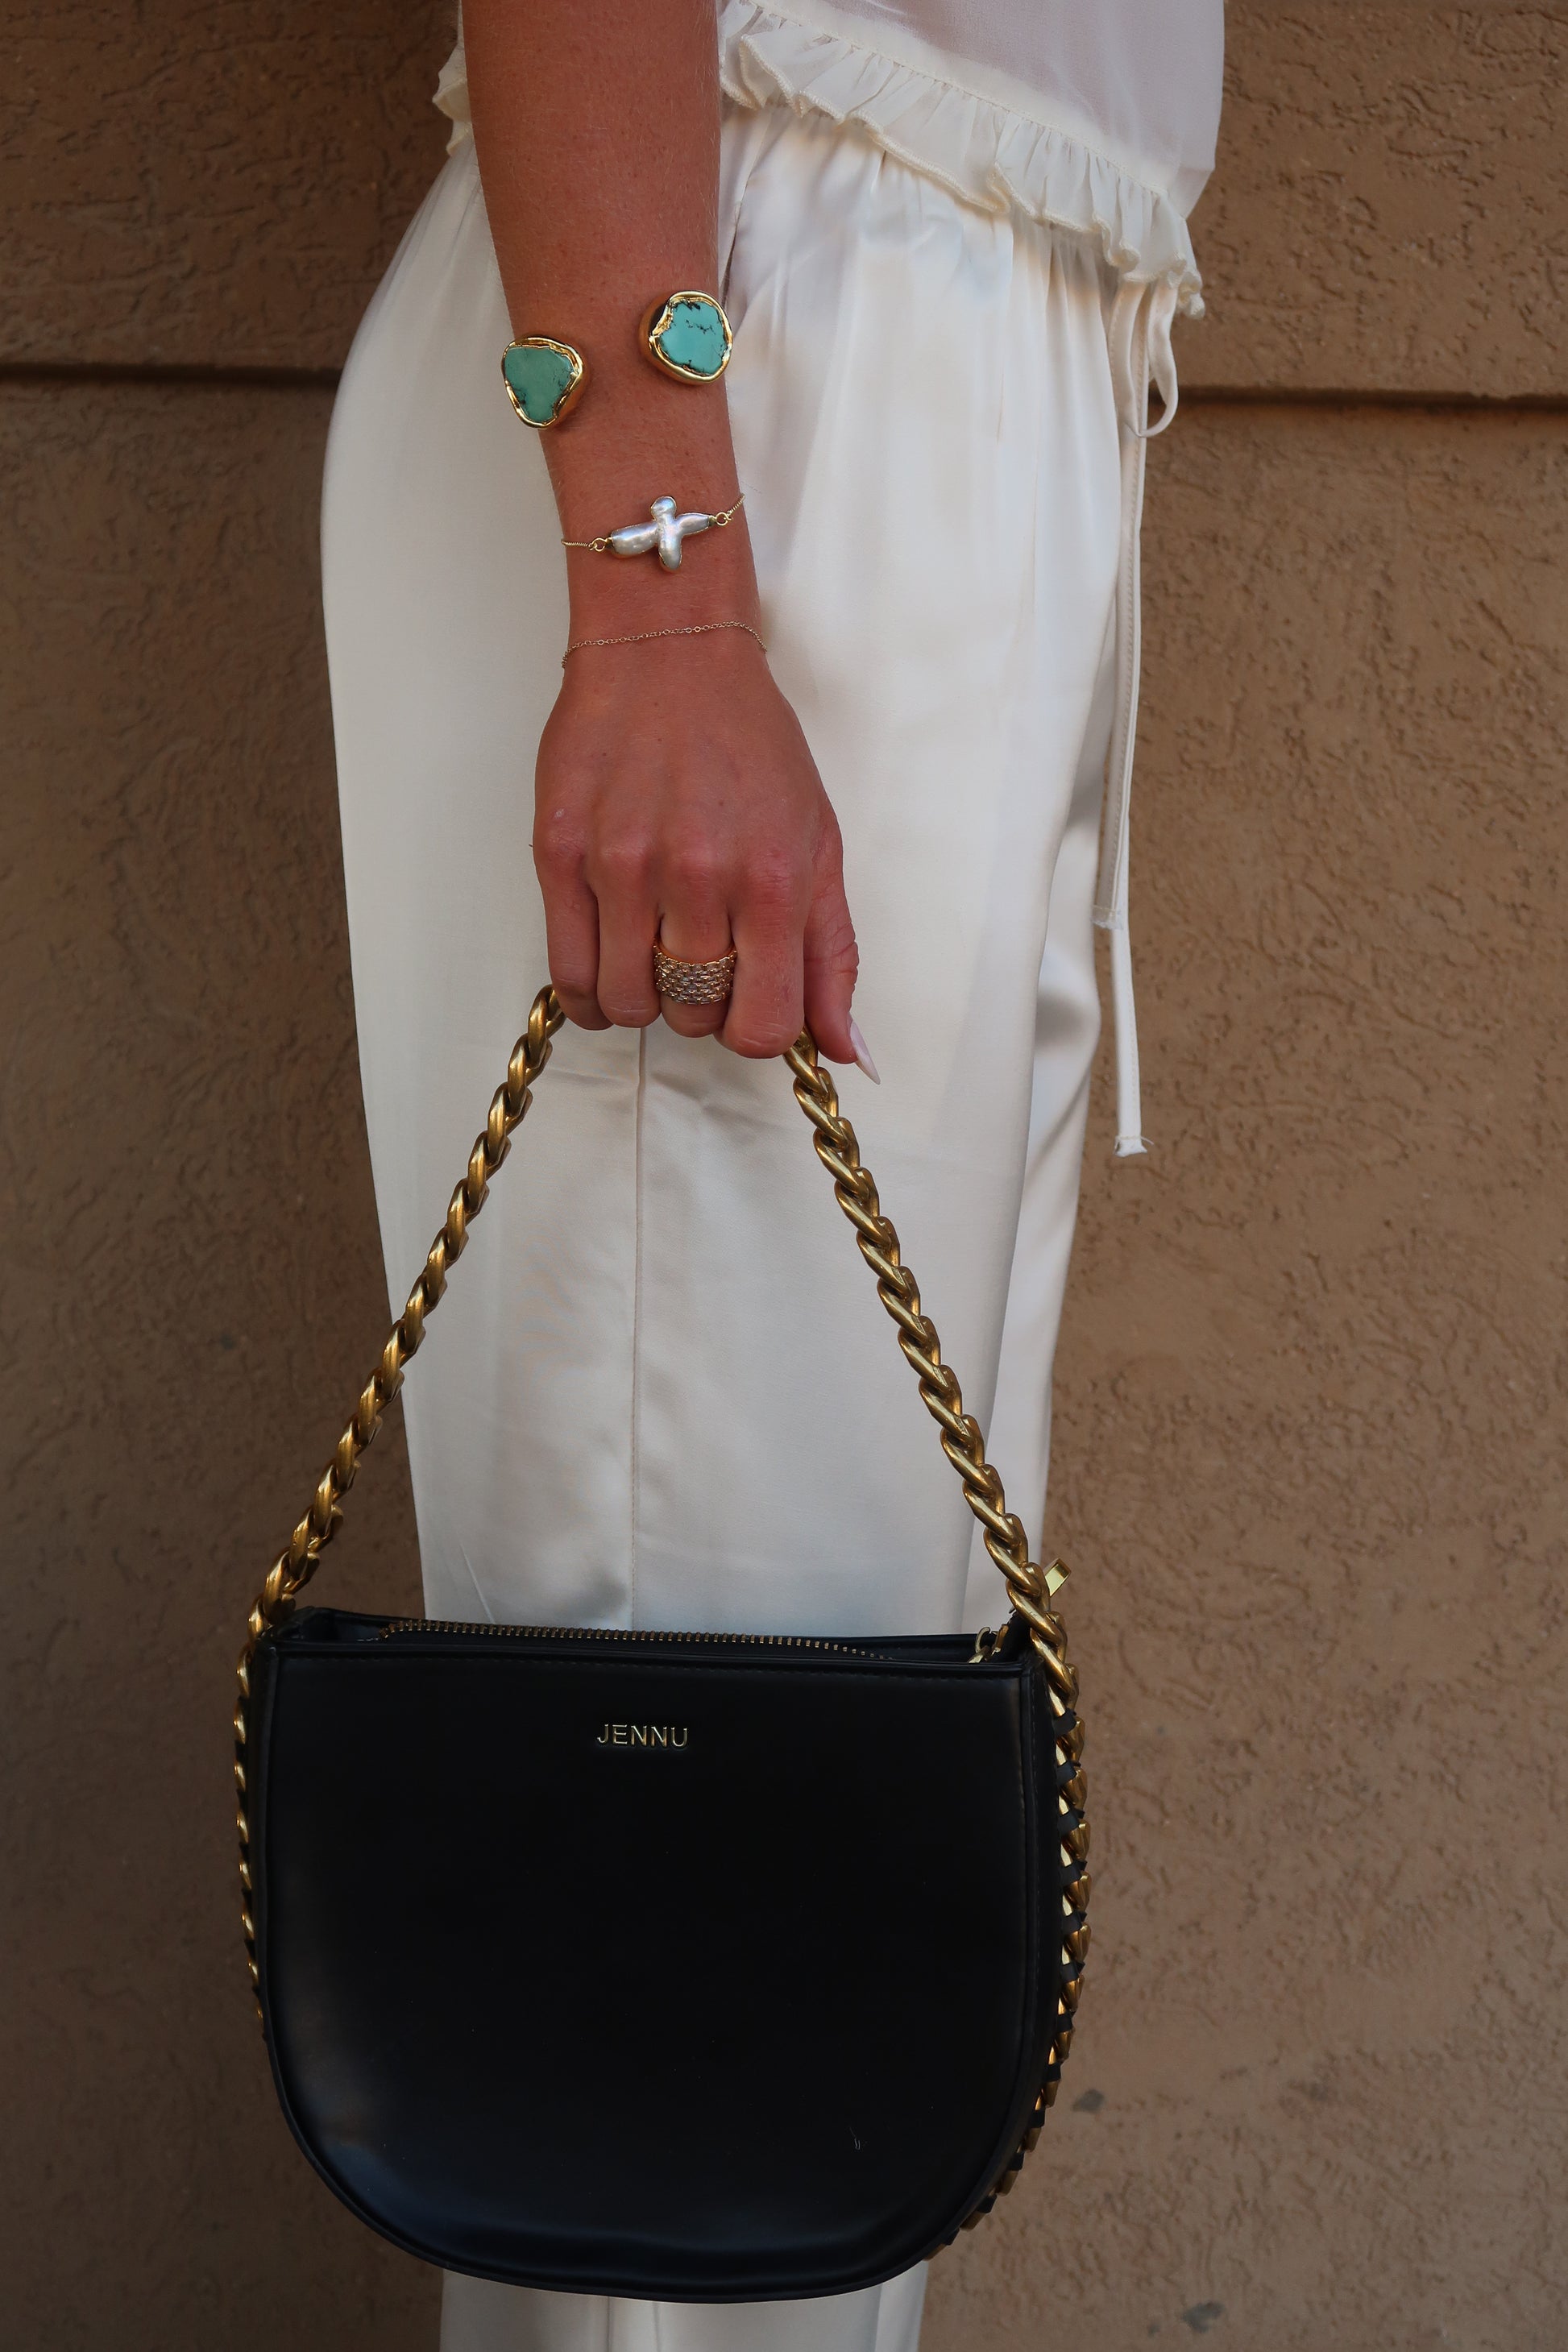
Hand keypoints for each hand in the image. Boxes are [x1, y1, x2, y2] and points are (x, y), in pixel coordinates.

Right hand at [534, 630, 862, 1064]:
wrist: (667, 653)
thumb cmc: (745, 741)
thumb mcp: (818, 842)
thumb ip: (831, 954)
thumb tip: (844, 1049)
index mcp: (771, 880)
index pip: (761, 1026)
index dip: (756, 1030)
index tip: (750, 1002)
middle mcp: (697, 877)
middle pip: (693, 1017)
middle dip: (701, 1003)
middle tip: (701, 953)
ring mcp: (621, 868)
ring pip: (628, 1003)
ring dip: (644, 995)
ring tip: (652, 951)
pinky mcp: (560, 855)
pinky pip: (568, 973)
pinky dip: (589, 990)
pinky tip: (607, 963)